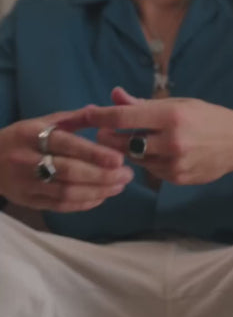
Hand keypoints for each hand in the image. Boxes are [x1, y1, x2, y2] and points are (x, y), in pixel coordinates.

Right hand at [0, 107, 132, 211]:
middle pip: (69, 172)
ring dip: (98, 191)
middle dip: (102, 176)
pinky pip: (61, 206)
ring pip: (67, 192)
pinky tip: (102, 197)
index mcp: (31, 134)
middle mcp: (27, 160)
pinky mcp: (30, 202)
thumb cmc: (22, 139)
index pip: (66, 144)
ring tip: (119, 186)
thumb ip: (72, 119)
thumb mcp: (41, 122)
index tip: (119, 159)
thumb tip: (99, 111)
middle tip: (127, 175)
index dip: (93, 153)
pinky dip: (85, 203)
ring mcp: (27, 184)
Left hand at [67, 88, 232, 185]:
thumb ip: (143, 104)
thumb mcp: (177, 104)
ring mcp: (175, 162)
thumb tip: (114, 95)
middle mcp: (172, 141)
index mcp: (170, 116)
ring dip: (129, 151)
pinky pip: (151, 171)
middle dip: (109, 139)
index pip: (124, 117)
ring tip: (134, 141)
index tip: (86, 115)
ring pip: (136, 159)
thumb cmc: (206, 118)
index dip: (101, 116)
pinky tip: (156, 154)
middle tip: (103, 134)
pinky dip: (148, 162)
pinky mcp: (178, 178)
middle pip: (124, 143)